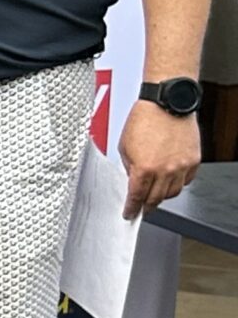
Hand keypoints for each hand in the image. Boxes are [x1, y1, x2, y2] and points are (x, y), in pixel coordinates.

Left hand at [120, 99, 200, 217]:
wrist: (167, 103)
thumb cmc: (144, 119)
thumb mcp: (124, 146)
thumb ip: (128, 167)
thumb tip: (131, 180)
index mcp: (144, 168)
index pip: (137, 197)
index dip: (132, 208)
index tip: (129, 214)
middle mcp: (165, 170)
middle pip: (155, 199)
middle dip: (146, 206)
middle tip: (142, 207)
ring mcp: (182, 166)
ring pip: (172, 193)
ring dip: (162, 196)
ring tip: (155, 193)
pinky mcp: (194, 160)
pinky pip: (186, 181)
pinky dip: (177, 184)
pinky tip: (170, 180)